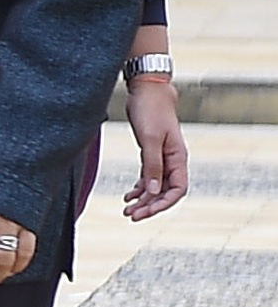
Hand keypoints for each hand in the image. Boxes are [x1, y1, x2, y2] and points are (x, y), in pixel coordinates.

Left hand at [124, 74, 188, 221]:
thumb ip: (152, 165)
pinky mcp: (152, 152)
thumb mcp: (149, 138)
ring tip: (127, 210)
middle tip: (131, 216)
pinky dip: (140, 187)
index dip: (163, 204)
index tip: (145, 212)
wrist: (148, 90)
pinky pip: (148, 176)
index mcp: (178, 158)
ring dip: (143, 199)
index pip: (178, 190)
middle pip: (166, 191)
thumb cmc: (150, 110)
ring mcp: (163, 157)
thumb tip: (153, 190)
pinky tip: (128, 195)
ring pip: (156, 185)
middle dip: (150, 205)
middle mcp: (173, 160)